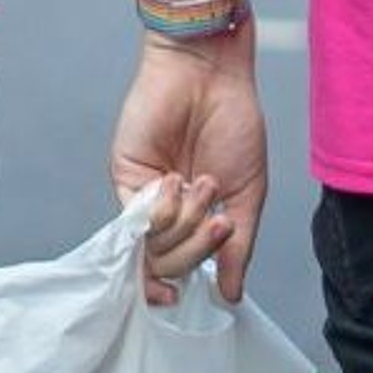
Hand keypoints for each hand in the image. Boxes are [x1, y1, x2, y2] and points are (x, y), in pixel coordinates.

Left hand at [110, 32, 267, 303]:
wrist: (212, 75)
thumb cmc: (235, 124)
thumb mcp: (247, 195)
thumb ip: (237, 248)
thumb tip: (231, 296)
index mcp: (194, 217)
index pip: (176, 267)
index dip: (174, 284)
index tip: (179, 298)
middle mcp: (165, 212)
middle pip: (165, 264)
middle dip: (195, 250)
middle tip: (221, 223)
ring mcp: (143, 197)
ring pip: (151, 248)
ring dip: (186, 224)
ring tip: (205, 185)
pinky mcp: (126, 178)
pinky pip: (137, 220)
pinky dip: (162, 210)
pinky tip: (177, 180)